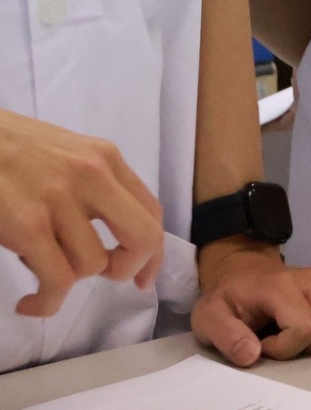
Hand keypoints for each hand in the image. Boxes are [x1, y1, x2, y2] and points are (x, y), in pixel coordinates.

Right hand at [0, 109, 164, 317]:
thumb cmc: (8, 149)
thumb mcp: (66, 155)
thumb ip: (94, 185)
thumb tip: (109, 235)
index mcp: (105, 158)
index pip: (152, 212)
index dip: (152, 254)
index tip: (142, 278)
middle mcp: (93, 175)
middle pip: (142, 237)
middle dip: (129, 268)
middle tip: (105, 279)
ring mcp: (61, 199)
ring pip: (94, 265)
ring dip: (70, 280)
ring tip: (41, 269)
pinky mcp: (29, 224)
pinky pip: (58, 280)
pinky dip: (47, 303)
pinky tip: (29, 303)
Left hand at [193, 240, 310, 365]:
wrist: (242, 271)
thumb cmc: (228, 298)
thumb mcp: (209, 319)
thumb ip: (227, 338)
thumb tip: (252, 355)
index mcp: (281, 287)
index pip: (307, 328)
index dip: (285, 348)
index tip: (264, 343)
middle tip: (288, 339)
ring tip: (306, 332)